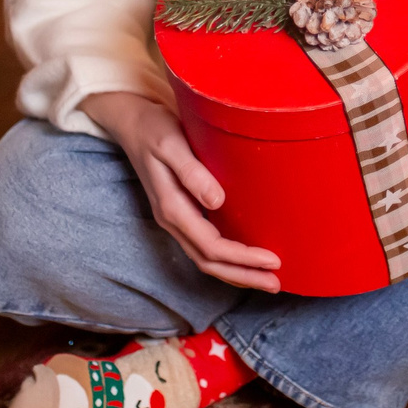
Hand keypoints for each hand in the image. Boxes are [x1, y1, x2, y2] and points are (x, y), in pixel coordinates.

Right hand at [82, 90, 281, 292]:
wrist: (132, 123)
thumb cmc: (155, 129)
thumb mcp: (171, 144)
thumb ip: (192, 172)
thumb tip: (216, 200)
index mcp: (171, 208)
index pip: (211, 246)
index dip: (242, 258)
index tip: (272, 259)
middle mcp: (172, 220)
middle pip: (209, 262)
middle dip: (243, 276)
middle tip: (276, 283)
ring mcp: (176, 219)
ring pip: (206, 259)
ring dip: (236, 273)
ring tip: (266, 279)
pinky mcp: (181, 213)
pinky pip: (204, 247)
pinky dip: (226, 260)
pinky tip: (244, 260)